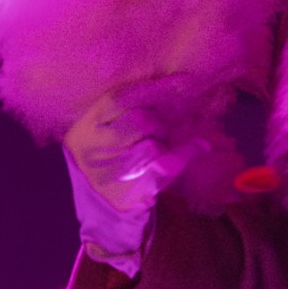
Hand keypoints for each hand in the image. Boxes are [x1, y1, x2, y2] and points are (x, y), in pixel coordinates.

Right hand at [63, 77, 219, 271]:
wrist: (97, 207)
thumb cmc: (105, 158)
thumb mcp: (104, 130)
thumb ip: (130, 110)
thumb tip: (179, 87)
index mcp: (86, 126)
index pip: (120, 99)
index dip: (153, 89)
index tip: (182, 81)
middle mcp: (94, 148)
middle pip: (137, 121)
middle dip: (160, 119)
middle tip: (165, 125)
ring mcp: (111, 173)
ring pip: (151, 147)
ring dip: (166, 141)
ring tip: (164, 142)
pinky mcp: (131, 193)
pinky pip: (164, 169)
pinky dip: (186, 154)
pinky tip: (200, 146)